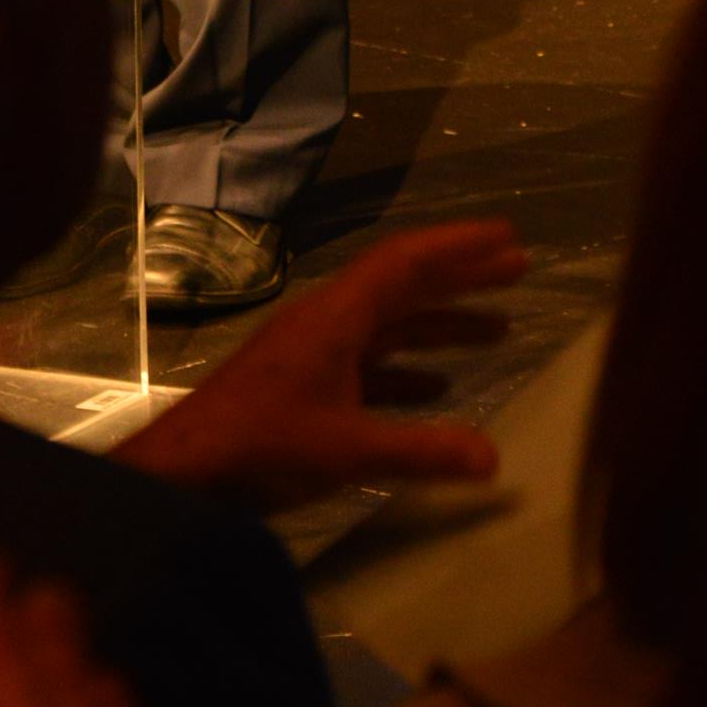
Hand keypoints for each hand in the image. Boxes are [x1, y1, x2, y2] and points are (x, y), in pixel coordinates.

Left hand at [122, 219, 525, 513]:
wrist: (188, 469)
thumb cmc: (262, 444)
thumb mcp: (347, 450)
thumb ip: (421, 452)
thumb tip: (494, 457)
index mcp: (336, 316)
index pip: (405, 263)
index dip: (458, 247)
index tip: (505, 237)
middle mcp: (329, 322)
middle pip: (403, 287)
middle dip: (460, 277)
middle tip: (517, 268)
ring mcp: (316, 354)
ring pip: (390, 326)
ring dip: (441, 324)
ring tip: (498, 328)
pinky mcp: (308, 387)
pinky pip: (372, 366)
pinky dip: (409, 369)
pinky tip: (439, 387)